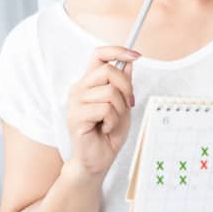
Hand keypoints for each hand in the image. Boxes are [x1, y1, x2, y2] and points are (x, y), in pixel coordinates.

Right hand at [65, 46, 138, 179]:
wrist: (97, 160)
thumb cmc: (107, 134)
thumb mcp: (122, 106)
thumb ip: (124, 85)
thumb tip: (129, 63)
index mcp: (89, 83)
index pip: (99, 55)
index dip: (118, 51)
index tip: (136, 56)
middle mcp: (79, 89)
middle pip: (108, 70)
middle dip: (126, 87)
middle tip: (127, 105)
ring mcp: (75, 102)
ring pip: (110, 92)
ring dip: (120, 110)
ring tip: (112, 122)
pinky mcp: (76, 116)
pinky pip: (105, 109)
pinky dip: (113, 121)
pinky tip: (105, 129)